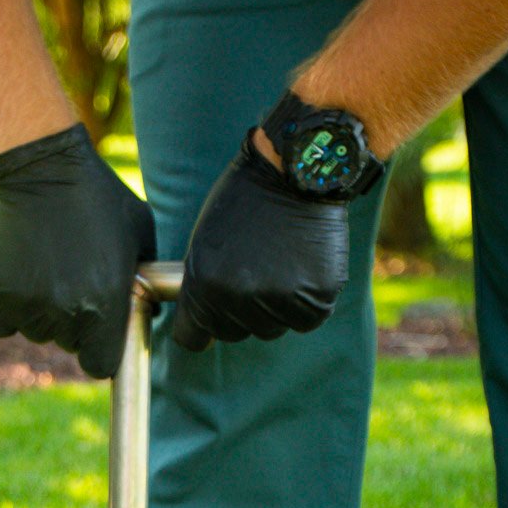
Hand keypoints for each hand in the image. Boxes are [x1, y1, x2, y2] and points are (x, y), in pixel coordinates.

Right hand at [0, 124, 156, 378]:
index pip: (101, 364)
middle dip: (72, 322)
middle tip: (71, 279)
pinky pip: (0, 323)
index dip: (101, 349)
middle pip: (67, 343)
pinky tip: (18, 275)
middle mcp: (63, 312)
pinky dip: (7, 308)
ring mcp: (24, 305)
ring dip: (40, 312)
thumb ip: (146, 279)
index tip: (99, 331)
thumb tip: (147, 311)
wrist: (39, 162)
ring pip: (34, 331)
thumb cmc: (96, 193)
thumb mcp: (139, 232)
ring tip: (45, 266)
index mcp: (103, 305)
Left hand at [170, 134, 349, 351]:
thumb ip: (201, 286)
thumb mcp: (205, 241)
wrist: (296, 171)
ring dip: (274, 307)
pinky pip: (305, 319)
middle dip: (239, 312)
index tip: (210, 316)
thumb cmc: (245, 200)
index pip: (193, 337)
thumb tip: (204, 329)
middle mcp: (239, 297)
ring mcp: (279, 299)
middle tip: (254, 271)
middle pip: (233, 333)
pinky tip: (303, 269)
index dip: (200, 327)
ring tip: (280, 264)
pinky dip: (305, 302)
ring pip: (271, 328)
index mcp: (204, 284)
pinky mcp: (315, 298)